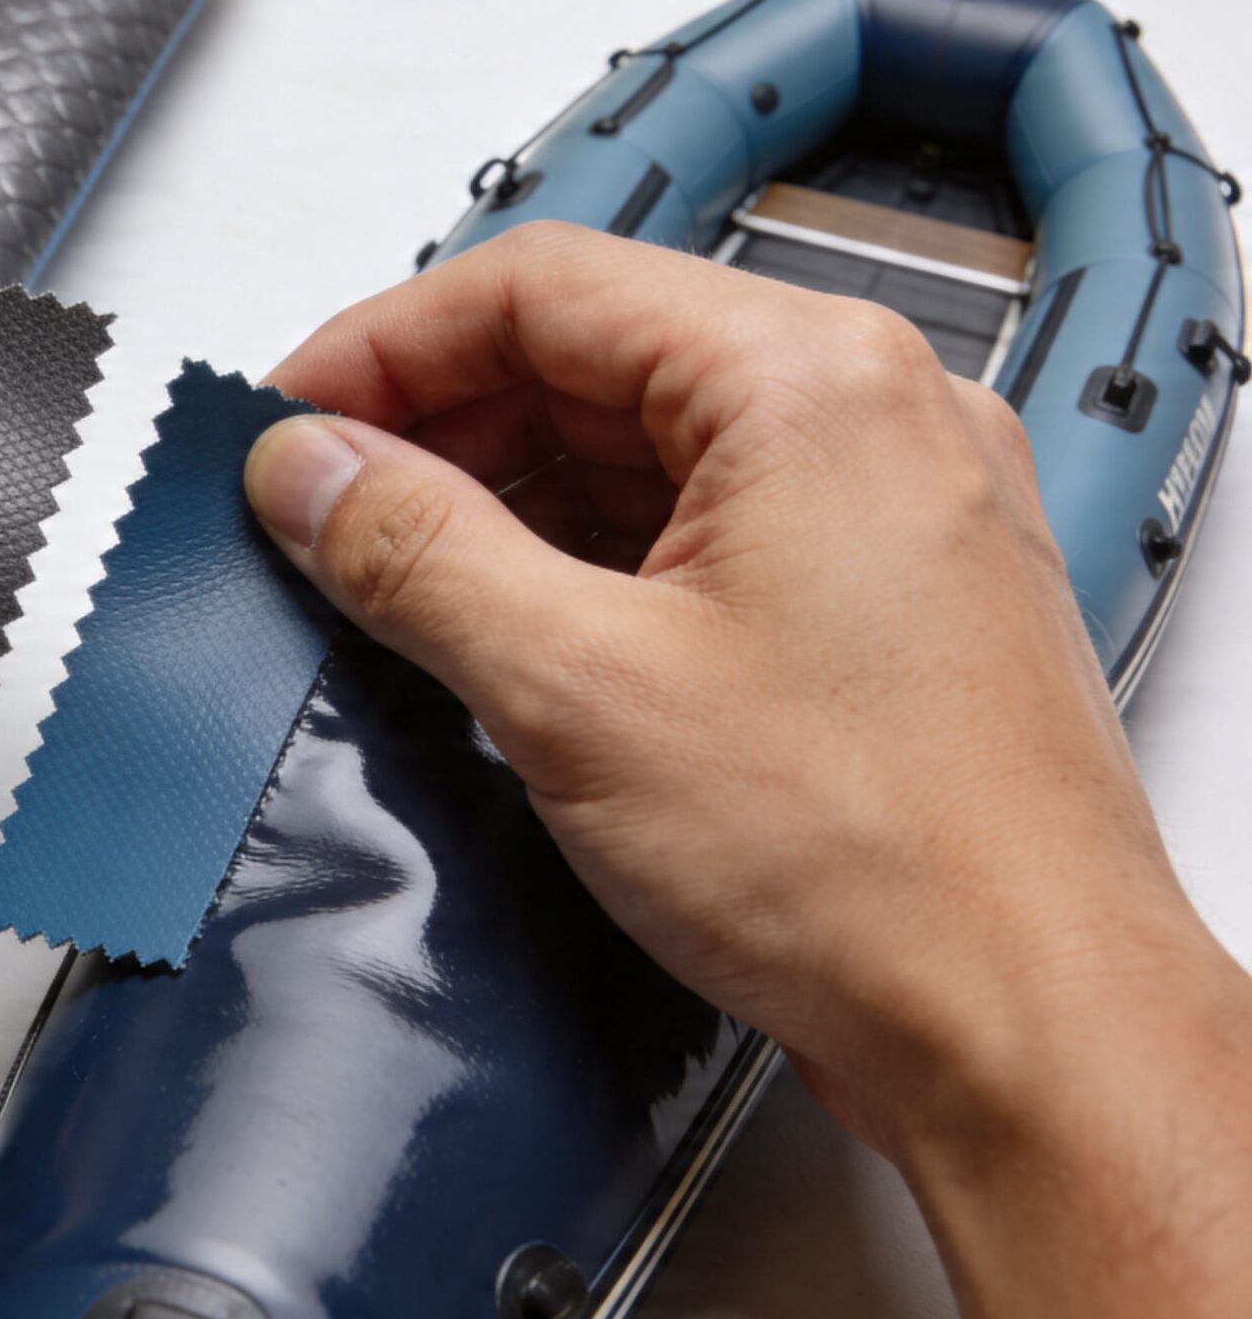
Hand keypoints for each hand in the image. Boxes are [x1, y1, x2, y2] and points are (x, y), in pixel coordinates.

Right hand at [243, 223, 1251, 1318]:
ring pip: (645, 445)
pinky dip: (587, 559)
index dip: (382, 345)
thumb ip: (414, 553)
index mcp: (813, 383)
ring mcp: (888, 510)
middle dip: (436, 424)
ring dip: (506, 496)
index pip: (542, 286)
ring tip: (391, 576)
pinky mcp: (879, 603)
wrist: (1029, 1033)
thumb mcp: (576, 690)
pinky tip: (505, 624)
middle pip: (593, 354)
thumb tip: (308, 471)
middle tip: (317, 505)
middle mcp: (872, 418)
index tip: (289, 418)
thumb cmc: (880, 868)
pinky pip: (701, 527)